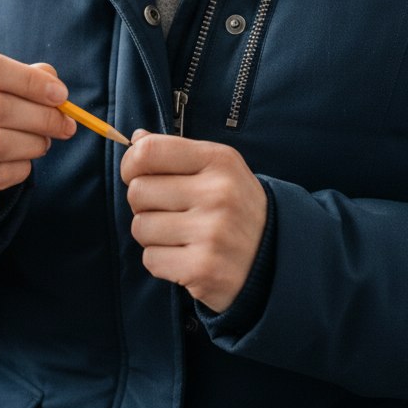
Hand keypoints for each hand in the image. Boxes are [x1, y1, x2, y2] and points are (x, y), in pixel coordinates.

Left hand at [120, 129, 266, 312]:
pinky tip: (186, 257)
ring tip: (181, 236)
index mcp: (219, 161)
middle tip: (170, 212)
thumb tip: (137, 138)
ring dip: (152, 235)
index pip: (148, 151)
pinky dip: (162, 261)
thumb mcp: (218, 170)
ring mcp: (212, 233)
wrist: (276, 258)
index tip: (136, 175)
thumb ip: (176, 152)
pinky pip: (150, 259)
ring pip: (140, 227)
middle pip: (138, 191)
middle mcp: (218, 193)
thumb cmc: (235, 208)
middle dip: (144, 204)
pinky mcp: (203, 268)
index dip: (131, 164)